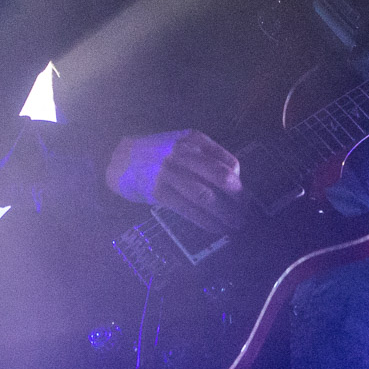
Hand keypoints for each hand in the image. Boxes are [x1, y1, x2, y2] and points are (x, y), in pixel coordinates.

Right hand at [105, 129, 244, 234]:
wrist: (121, 159)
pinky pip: (188, 209)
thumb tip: (235, 177)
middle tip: (247, 211)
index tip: (245, 195)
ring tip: (236, 224)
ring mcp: (170, 173)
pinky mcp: (159, 192)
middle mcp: (183, 154)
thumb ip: (207, 155)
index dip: (240, 181)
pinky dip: (206, 221)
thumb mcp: (184, 144)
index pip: (227, 161)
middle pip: (221, 178)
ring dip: (225, 213)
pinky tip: (216, 228)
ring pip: (206, 196)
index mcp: (194, 140)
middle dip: (239, 197)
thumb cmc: (159, 153)